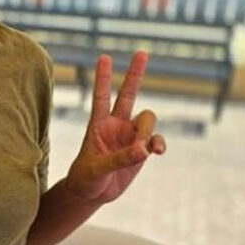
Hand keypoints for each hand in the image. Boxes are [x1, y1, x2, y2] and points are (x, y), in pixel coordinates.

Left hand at [64, 51, 165, 204]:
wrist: (93, 192)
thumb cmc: (86, 179)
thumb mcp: (96, 170)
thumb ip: (119, 160)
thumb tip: (143, 151)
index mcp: (97, 125)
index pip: (100, 97)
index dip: (102, 78)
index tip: (104, 57)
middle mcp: (115, 125)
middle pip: (128, 94)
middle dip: (135, 74)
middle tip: (142, 52)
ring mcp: (130, 135)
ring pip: (147, 120)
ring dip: (148, 133)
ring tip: (143, 152)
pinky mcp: (141, 148)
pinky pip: (156, 139)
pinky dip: (158, 143)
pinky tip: (157, 152)